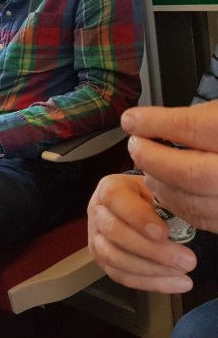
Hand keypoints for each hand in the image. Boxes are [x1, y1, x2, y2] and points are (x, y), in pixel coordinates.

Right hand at [87, 173, 195, 292]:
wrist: (142, 208)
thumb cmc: (153, 199)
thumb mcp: (158, 190)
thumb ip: (165, 201)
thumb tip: (179, 218)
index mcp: (110, 189)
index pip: (115, 199)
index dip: (137, 217)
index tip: (164, 233)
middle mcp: (97, 211)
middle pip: (113, 231)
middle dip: (151, 250)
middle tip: (185, 259)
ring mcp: (95, 237)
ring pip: (113, 257)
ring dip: (151, 269)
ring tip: (182, 272)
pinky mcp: (102, 259)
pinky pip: (121, 276)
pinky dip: (151, 282)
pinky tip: (176, 283)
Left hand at [123, 101, 217, 231]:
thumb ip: (198, 119)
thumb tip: (144, 122)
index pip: (193, 128)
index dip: (156, 124)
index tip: (132, 120)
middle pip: (190, 173)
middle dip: (153, 159)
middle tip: (136, 145)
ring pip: (195, 201)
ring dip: (161, 184)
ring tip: (148, 166)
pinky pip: (205, 219)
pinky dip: (179, 204)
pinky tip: (167, 188)